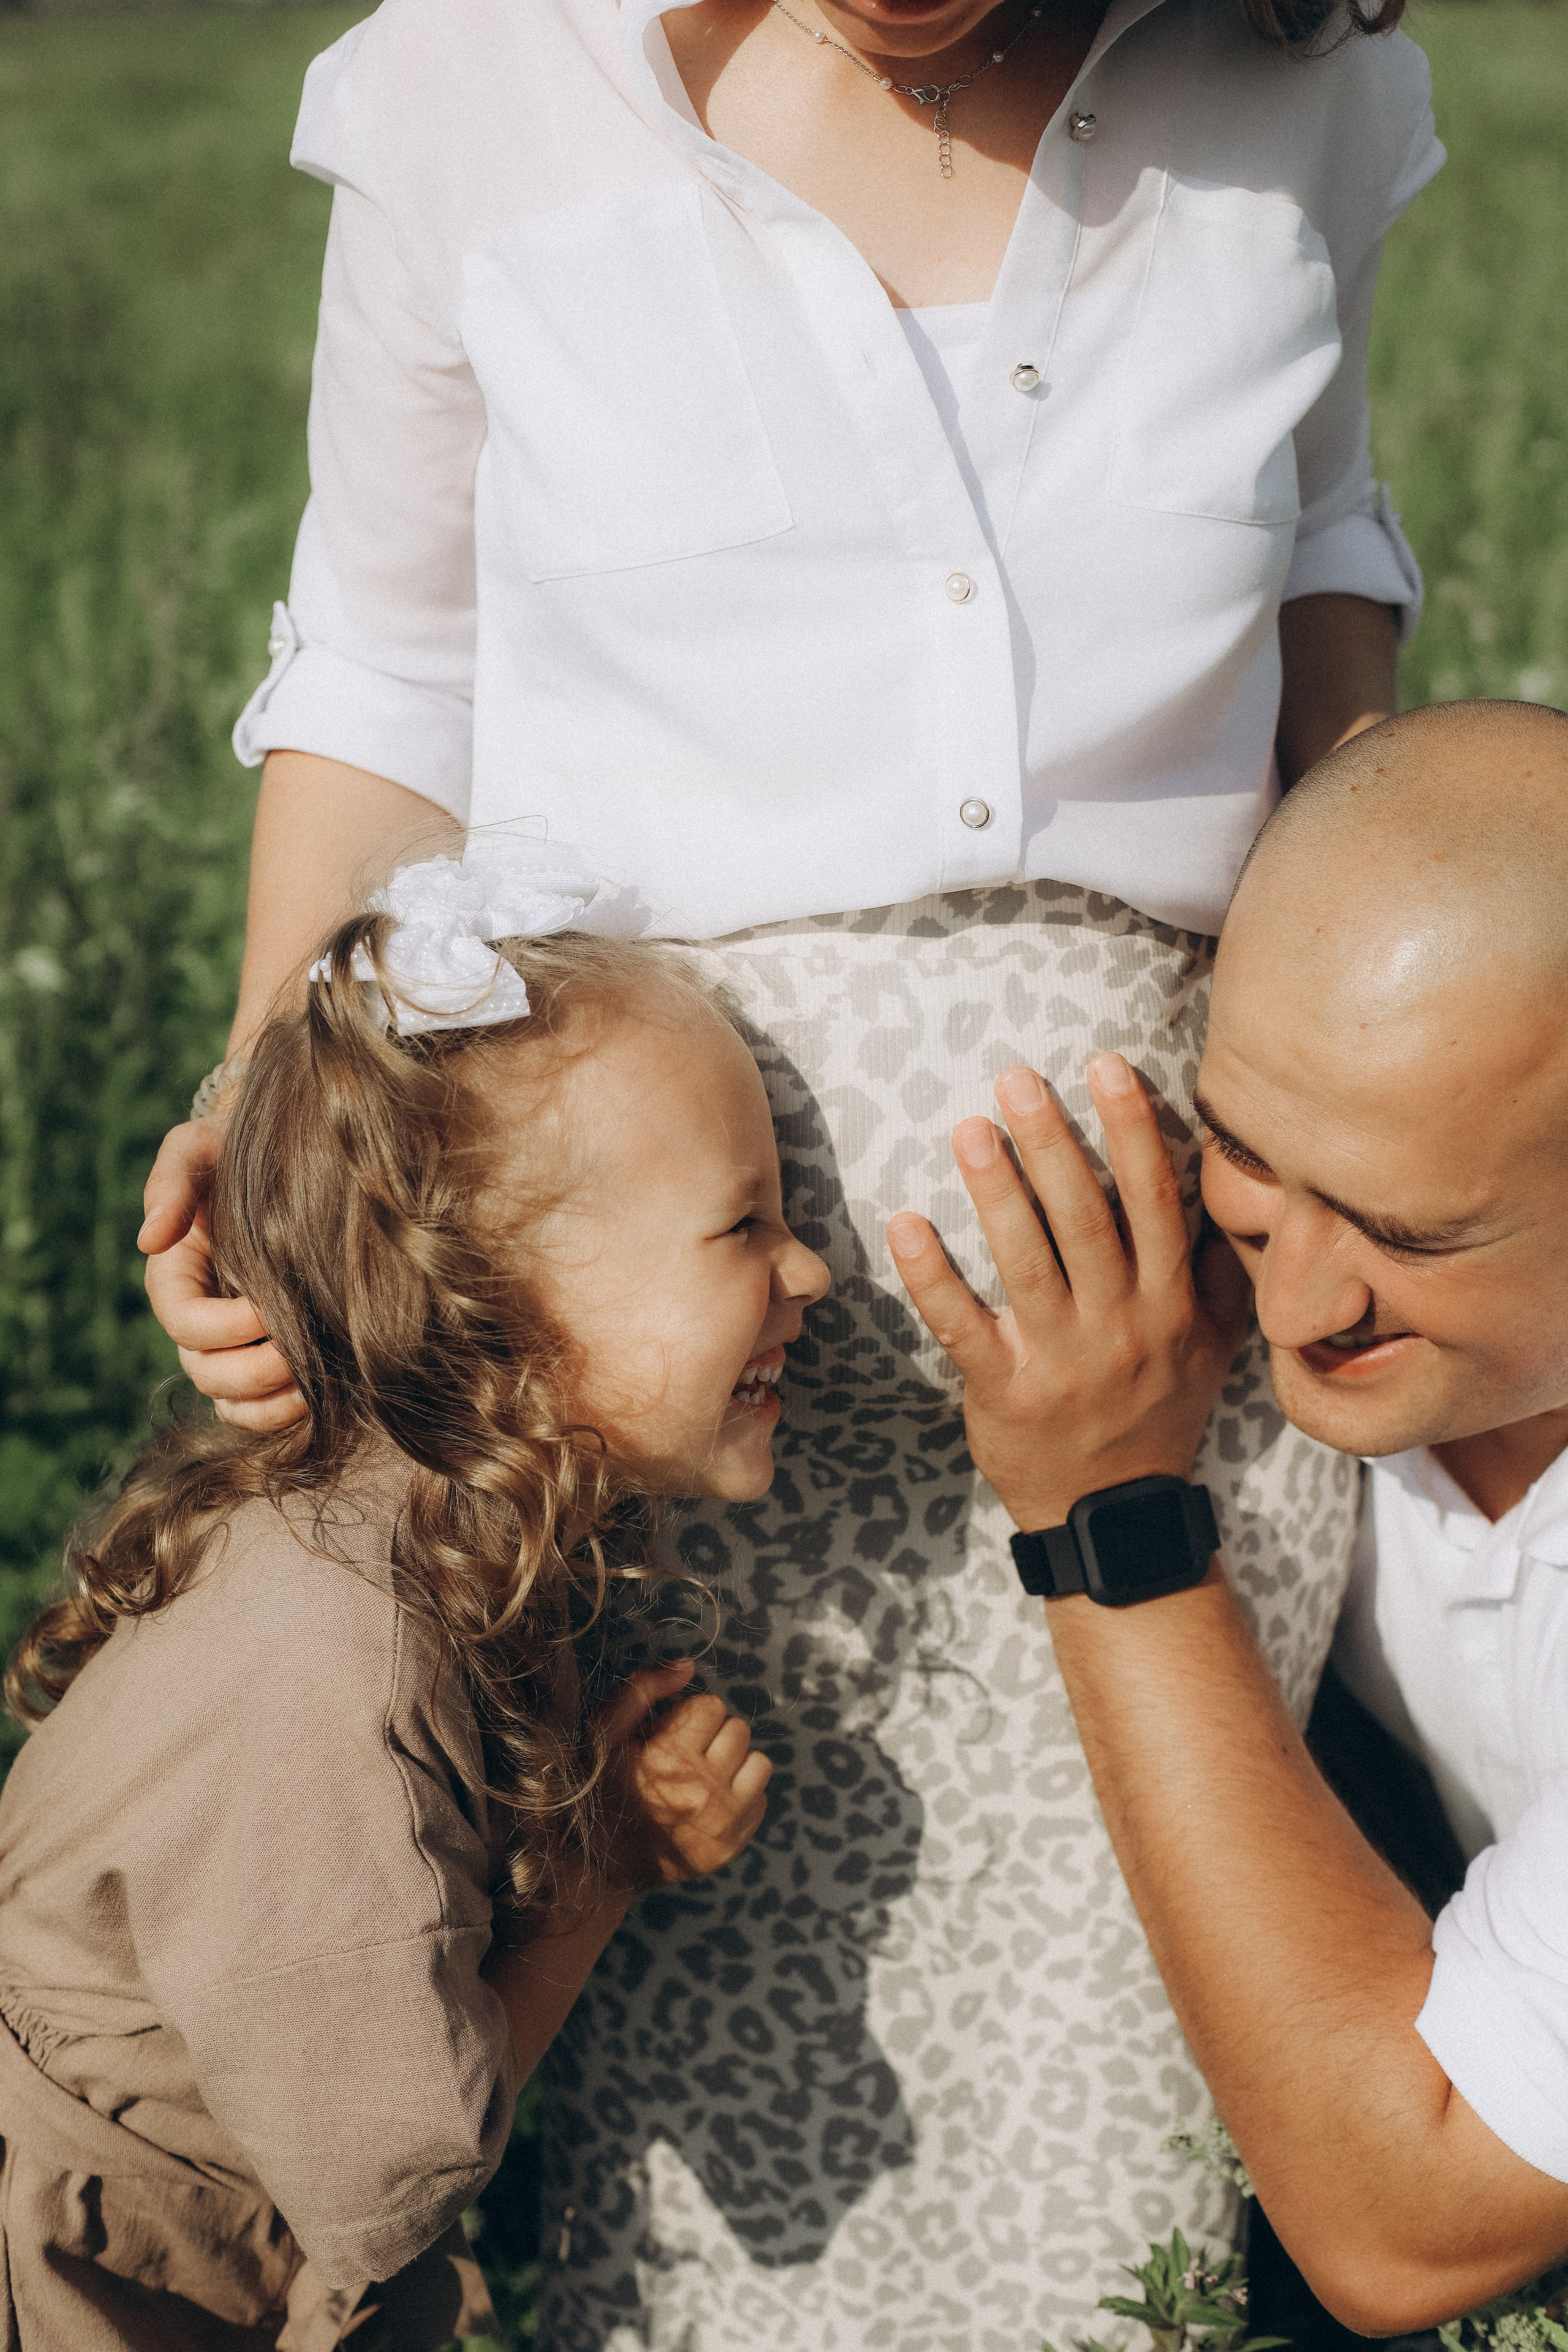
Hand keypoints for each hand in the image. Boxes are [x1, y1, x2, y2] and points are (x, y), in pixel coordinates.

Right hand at [139, 1119, 303, 1429]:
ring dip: (266, 1402)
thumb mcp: (199, 1148)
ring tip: (312, 1387)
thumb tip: (148, 1239)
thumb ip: (170, 1183)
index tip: (270, 1308)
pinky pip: (253, 1410)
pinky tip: (316, 1398)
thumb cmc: (237, 1149)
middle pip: (204, 1371)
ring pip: (227, 1400)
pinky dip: (276, 1415)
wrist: (292, 1159)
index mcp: (175, 1276)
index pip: (184, 1322)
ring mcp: (228, 1344)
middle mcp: (198, 1317)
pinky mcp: (262, 1357)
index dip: (224, 1326)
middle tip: (300, 1353)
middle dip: (251, 1371)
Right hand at [597, 1659, 771, 1887]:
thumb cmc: (603, 1788)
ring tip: (702, 1778)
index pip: (711, 1706)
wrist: (602, 1864)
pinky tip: (711, 1803)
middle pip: (738, 1729)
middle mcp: (702, 1790)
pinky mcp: (734, 1844)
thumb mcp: (605, 1733)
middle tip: (684, 1757)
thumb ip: (642, 1689)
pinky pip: (762, 1797)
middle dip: (712, 1736)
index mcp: (669, 1758)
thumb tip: (687, 1665)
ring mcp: (722, 1821)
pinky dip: (741, 1794)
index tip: (666, 1737)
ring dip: (733, 1763)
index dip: (687, 1716)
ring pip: (758, 1761)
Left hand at [887, 1055, 1250, 1531]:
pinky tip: (905, 1225)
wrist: (1113, 1515)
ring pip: (1027, 1261)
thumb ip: (1221, 1275)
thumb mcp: (1212, 1348)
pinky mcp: (1005, 1392)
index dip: (1131, 1130)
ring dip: (995, 1191)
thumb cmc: (1156, 1413)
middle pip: (1085, 1218)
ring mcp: (1062, 1361)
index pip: (1153, 1201)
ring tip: (969, 1129)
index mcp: (1170, 1303)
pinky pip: (962, 1327)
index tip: (1105, 1066)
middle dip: (1053, 1143)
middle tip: (1016, 1079)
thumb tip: (1231, 1196)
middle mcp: (1121, 1324)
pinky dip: (931, 1276)